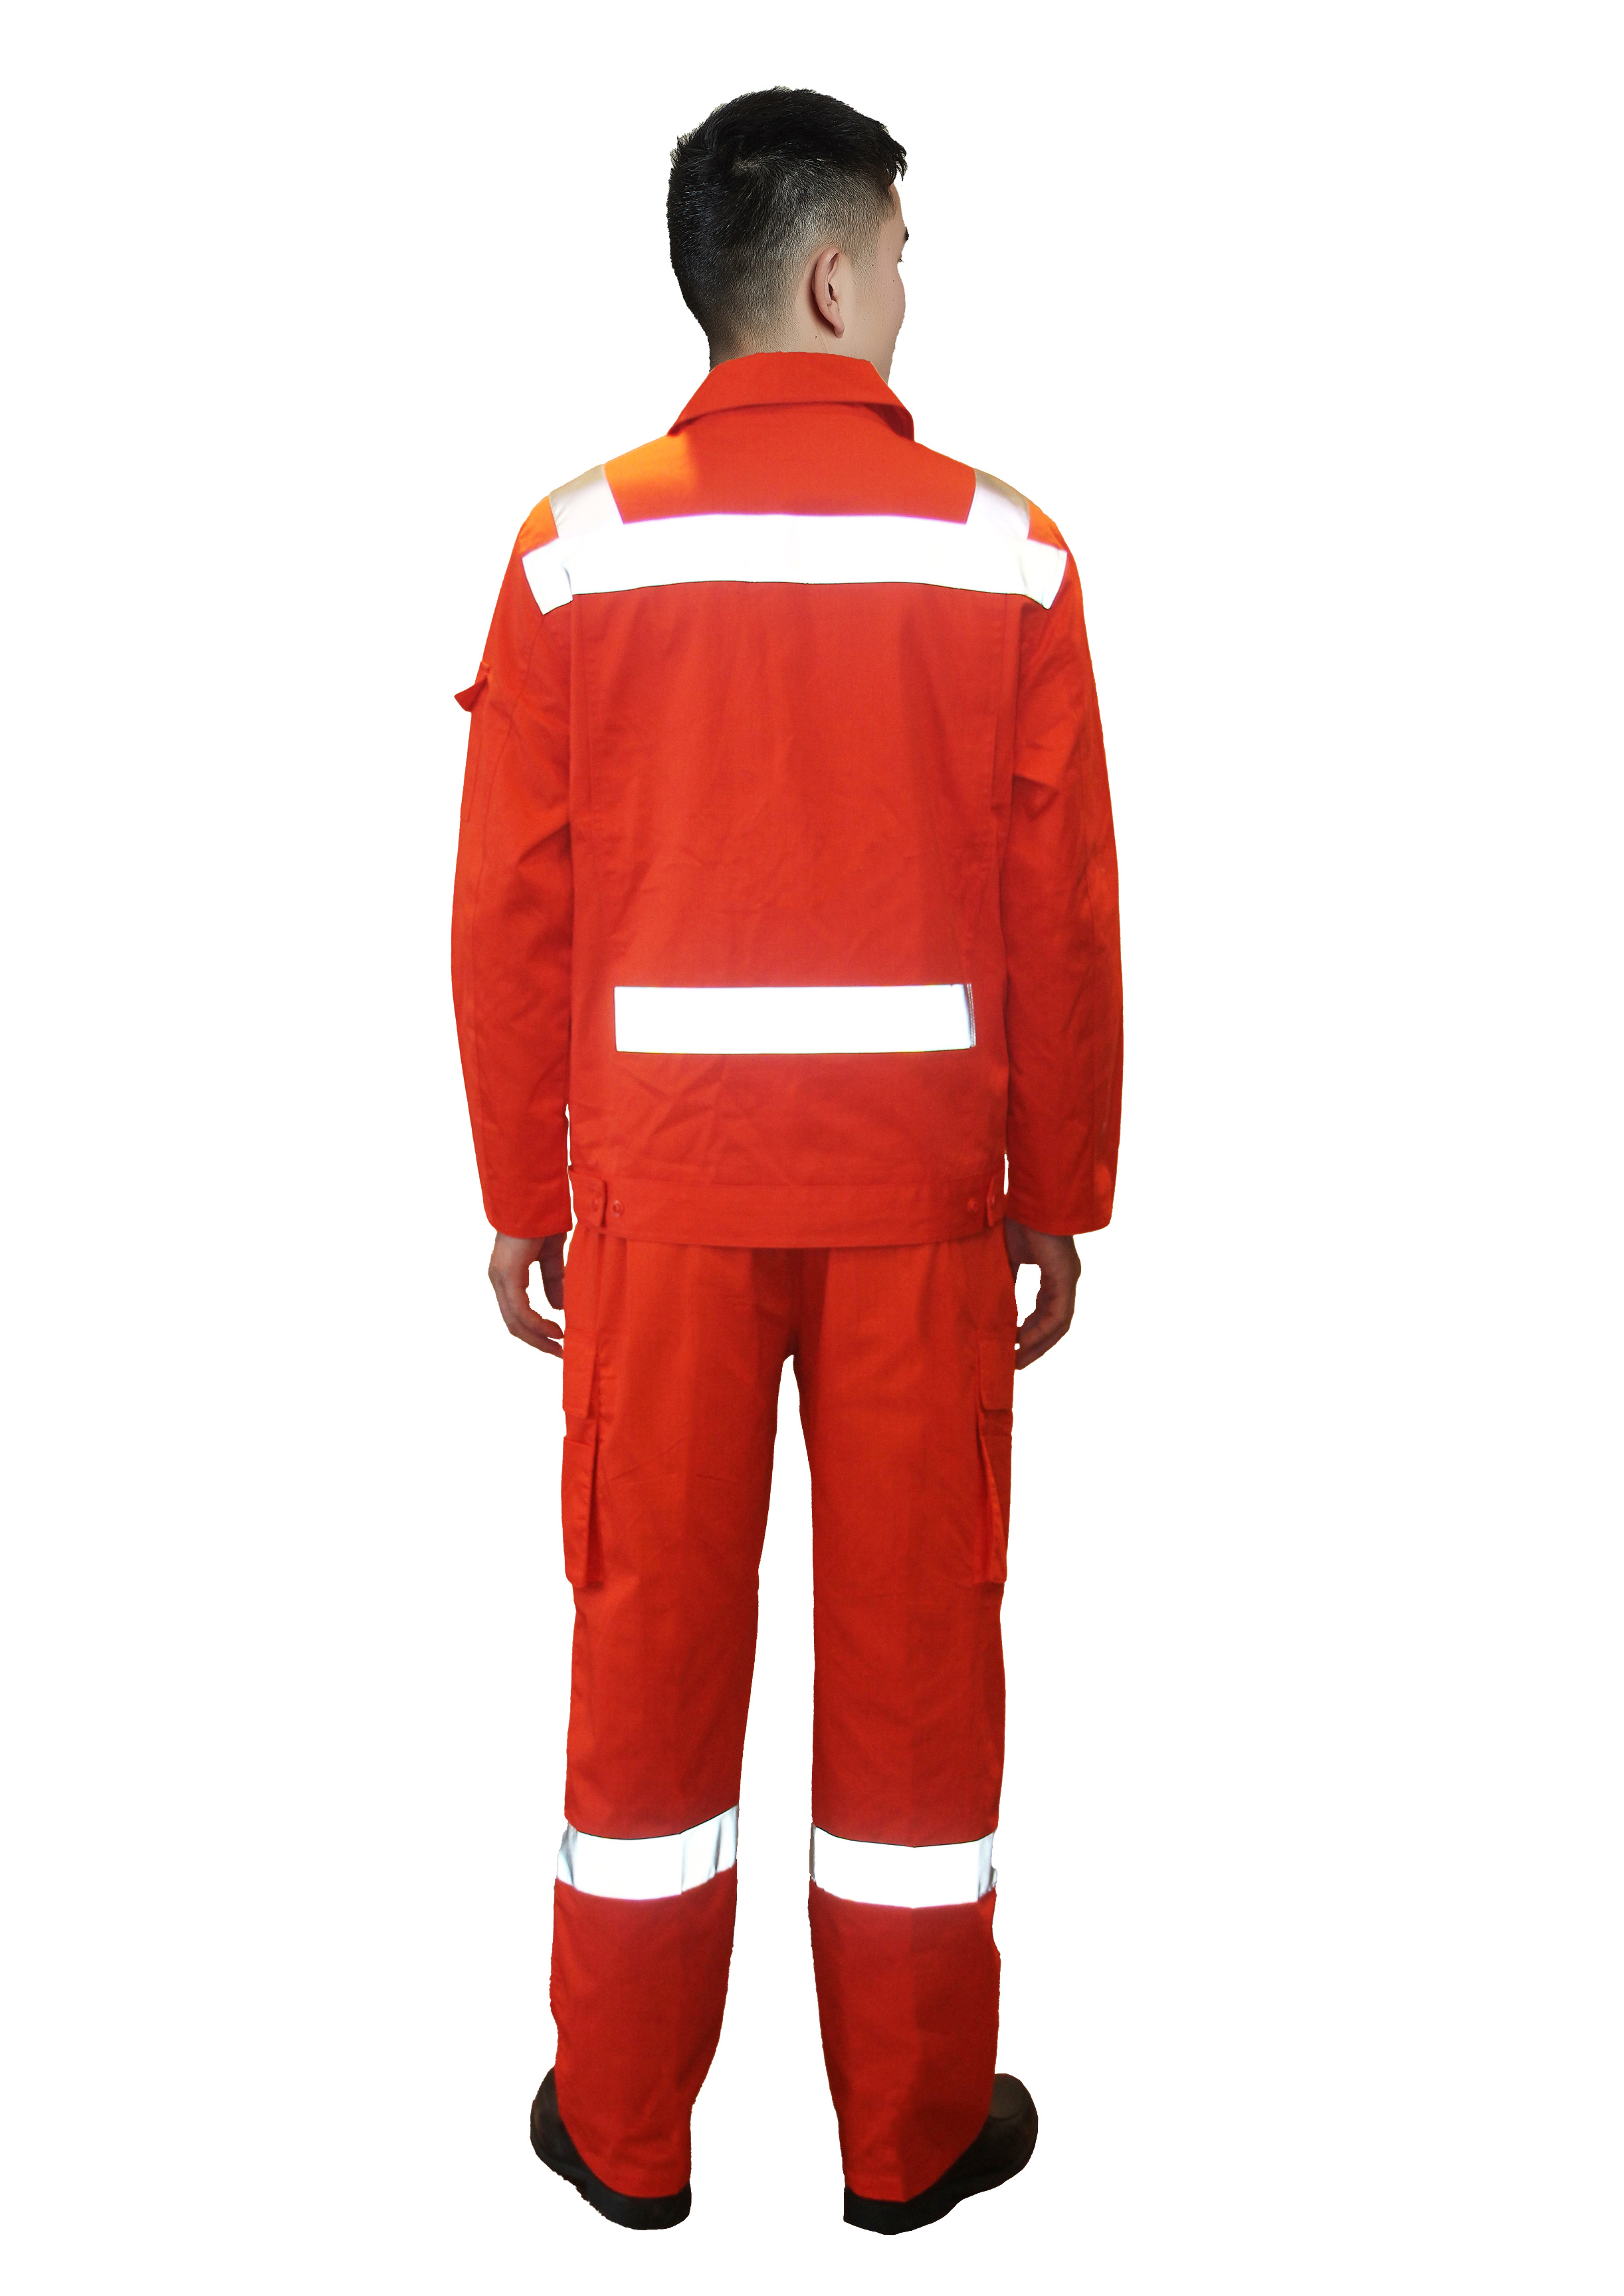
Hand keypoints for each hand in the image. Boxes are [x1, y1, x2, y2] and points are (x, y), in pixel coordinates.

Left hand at [488, 1232, 566, 1355]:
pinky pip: (521, 1310)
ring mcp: (501, 1278)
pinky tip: (555, 1329)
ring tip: (559, 1346)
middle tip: (558, 1353)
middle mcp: (499, 1280)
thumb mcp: (552, 1257)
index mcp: (507, 1275)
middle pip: (513, 1323)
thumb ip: (553, 1281)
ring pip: (515, 1321)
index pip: (516, 1313)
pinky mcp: (508, 1275)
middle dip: (537, 1341)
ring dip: (538, 1338)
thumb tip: (558, 1308)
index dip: (536, 1331)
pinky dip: (538, 1324)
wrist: (536, 1200)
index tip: (558, 1340)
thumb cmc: (543, 1221)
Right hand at [1003, 1219, 1080, 1369]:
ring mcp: (1068, 1280)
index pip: (1046, 1311)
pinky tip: (1023, 1342)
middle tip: (1016, 1362)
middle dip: (1035, 1345)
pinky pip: (1057, 1316)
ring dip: (1039, 1345)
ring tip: (1019, 1360)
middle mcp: (1065, 1279)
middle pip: (1054, 1324)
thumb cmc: (1018, 1220)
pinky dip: (1040, 1332)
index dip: (1031, 1331)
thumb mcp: (1008, 1257)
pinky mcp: (1065, 1278)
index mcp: (1055, 1273)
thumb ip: (1007, 1280)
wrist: (1031, 1198)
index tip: (1014, 1345)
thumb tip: (994, 1303)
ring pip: (1058, 1325)